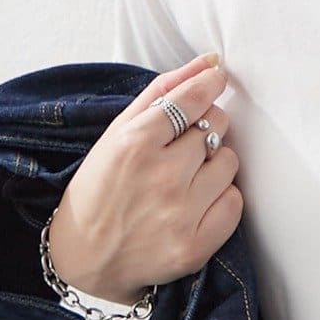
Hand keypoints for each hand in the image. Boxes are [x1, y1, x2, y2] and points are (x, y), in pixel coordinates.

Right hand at [48, 53, 242, 304]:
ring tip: (185, 178)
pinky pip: (235, 202)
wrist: (84, 256)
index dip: (210, 85)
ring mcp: (180, 214)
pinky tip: (194, 203)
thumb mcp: (117, 131)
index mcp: (135, 143)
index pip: (195, 99)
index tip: (215, 81)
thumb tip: (210, 62)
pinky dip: (220, 198)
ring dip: (213, 164)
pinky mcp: (195, 246)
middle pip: (217, 126)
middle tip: (180, 147)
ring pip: (229, 162)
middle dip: (204, 129)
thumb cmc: (100, 186)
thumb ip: (163, 92)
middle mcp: (161, 177)